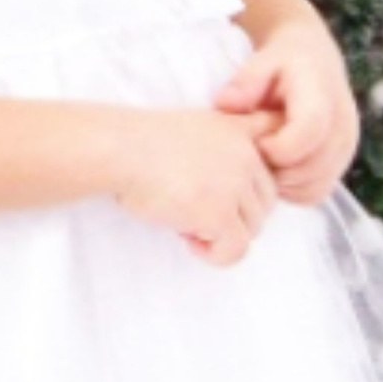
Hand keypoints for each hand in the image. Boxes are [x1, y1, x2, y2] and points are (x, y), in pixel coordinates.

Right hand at [115, 106, 280, 266]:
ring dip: (220, 235)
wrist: (117, 149)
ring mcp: (235, 184)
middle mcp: (246, 156)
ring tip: (186, 224)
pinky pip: (236, 250)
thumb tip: (237, 188)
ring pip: (252, 229)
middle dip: (232, 218)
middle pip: (263, 207)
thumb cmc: (141, 143)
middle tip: (193, 214)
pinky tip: (188, 240)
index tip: (208, 197)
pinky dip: (214, 254)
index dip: (238, 196)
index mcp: (241, 133)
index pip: (265, 178)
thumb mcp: (194, 127)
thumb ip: (225, 145)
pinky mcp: (220, 213)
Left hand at [214, 17, 359, 205]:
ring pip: (315, 185)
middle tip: (254, 156)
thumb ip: (245, 82)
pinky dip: (294, 190)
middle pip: (311, 167)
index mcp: (323, 95)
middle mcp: (343, 124)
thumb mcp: (262, 61)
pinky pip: (317, 192)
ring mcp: (346, 146)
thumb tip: (226, 104)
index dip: (277, 147)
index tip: (256, 142)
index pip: (309, 132)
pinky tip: (278, 169)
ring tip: (265, 161)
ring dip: (284, 183)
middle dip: (275, 170)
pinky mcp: (342, 162)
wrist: (314, 60)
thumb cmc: (283, 62)